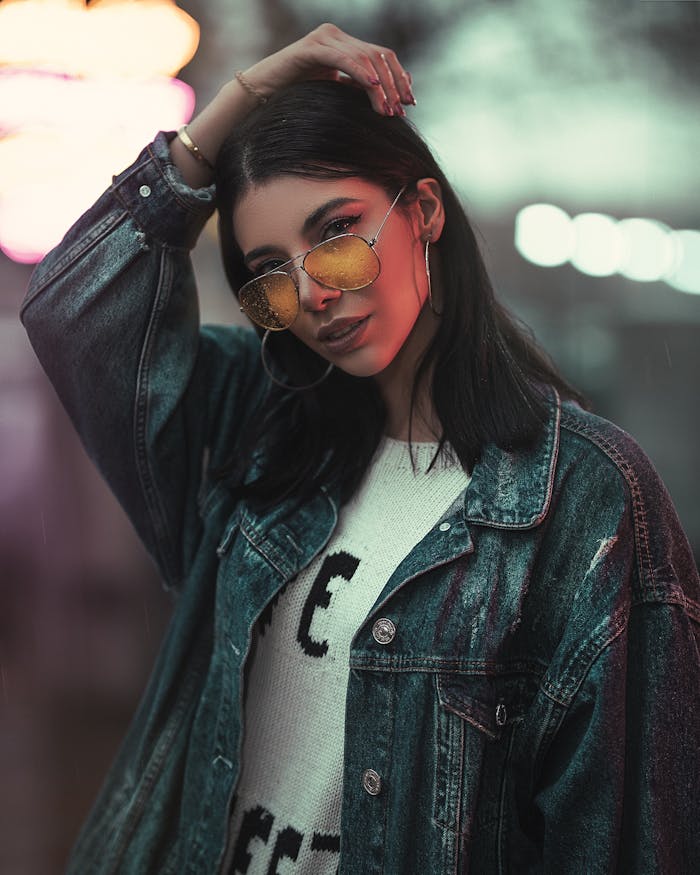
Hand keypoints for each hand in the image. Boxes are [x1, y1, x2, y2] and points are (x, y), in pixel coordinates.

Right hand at [241, 23, 414, 116]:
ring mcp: (324, 39)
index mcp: (344, 45)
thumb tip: (392, 102)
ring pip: (365, 58)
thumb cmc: (294, 100)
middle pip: (379, 56)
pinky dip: (361, 73)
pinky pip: (344, 59)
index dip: (399, 78)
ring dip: (381, 86)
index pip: (382, 57)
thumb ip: (358, 91)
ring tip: (387, 110)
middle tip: (401, 111)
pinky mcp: (311, 48)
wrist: (260, 97)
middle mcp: (336, 36)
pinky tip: (372, 88)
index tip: (410, 103)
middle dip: (394, 84)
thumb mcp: (335, 95)